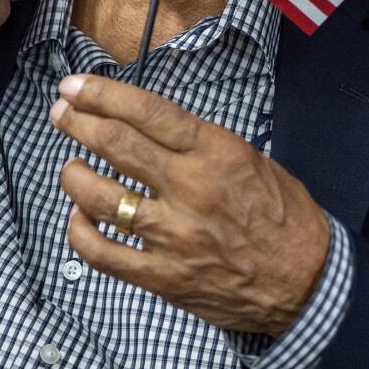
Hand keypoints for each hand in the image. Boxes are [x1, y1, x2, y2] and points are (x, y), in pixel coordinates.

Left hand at [52, 74, 329, 337]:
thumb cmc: (283, 217)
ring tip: (70, 166)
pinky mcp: (163, 277)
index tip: (76, 85)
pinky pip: (103, 254)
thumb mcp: (252, 160)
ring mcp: (173, 236)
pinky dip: (80, 231)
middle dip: (78, 122)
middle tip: (61, 112)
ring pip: (101, 198)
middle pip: (115, 145)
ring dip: (73, 175)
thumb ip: (200, 145)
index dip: (103, 93)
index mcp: (215, 153)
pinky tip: (79, 217)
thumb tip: (149, 127)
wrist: (307, 283)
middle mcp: (190, 189)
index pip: (147, 112)